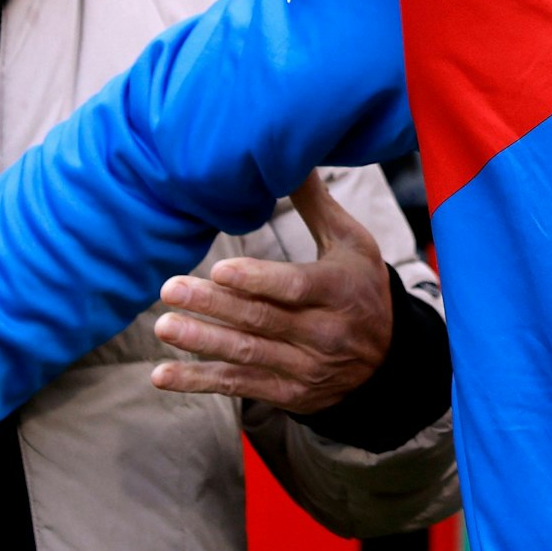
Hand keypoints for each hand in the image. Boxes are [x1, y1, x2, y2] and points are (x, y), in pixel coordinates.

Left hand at [151, 170, 391, 411]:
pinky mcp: (290, 393)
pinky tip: (163, 375)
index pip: (295, 287)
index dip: (257, 281)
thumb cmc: (362, 288)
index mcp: (338, 291)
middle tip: (171, 289)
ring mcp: (306, 368)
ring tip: (164, 325)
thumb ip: (317, 206)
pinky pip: (241, 385)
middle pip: (262, 319)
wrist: (389, 360)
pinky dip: (200, 381)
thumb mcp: (352, 244)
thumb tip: (293, 157)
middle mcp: (324, 333)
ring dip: (202, 341)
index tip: (219, 270)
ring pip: (247, 353)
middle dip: (214, 305)